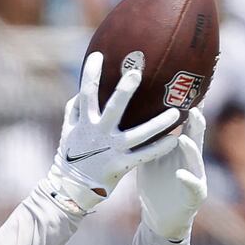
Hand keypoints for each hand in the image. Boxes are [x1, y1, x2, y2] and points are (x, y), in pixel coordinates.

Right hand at [47, 51, 181, 213]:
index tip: (97, 55)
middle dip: (124, 90)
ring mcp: (111, 150)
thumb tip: (78, 92)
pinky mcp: (120, 166)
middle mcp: (99, 133)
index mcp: (85, 122)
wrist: (71, 189)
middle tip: (137, 73)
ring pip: (138, 134)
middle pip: (113, 108)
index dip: (91, 74)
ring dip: (158, 123)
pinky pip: (144, 156)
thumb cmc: (71, 157)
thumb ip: (74, 111)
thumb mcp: (68, 132)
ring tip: (176, 112)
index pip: (87, 93)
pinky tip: (174, 140)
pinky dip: (159, 148)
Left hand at [137, 110, 207, 242]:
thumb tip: (136, 109)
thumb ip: (150, 135)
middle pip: (196, 136)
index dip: (188, 106)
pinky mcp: (195, 195)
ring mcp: (195, 176)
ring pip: (196, 159)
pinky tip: (181, 174)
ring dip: (190, 149)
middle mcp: (190, 158)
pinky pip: (193, 186)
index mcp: (179, 148)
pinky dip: (188, 179)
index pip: (186, 123)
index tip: (187, 88)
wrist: (160, 215)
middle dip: (196, 122)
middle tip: (194, 107)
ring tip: (183, 140)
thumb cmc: (155, 182)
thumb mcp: (152, 154)